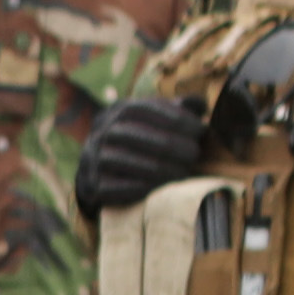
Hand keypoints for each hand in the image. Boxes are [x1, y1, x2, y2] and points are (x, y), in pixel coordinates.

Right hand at [74, 92, 206, 220]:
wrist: (98, 168)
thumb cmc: (140, 140)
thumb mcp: (155, 119)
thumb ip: (178, 109)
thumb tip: (201, 105)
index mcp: (120, 110)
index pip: (149, 109)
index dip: (179, 119)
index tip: (201, 130)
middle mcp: (103, 130)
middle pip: (141, 135)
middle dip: (174, 145)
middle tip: (195, 154)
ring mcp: (94, 157)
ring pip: (129, 161)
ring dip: (162, 169)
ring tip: (185, 173)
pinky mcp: (92, 183)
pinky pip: (117, 186)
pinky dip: (143, 188)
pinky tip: (164, 189)